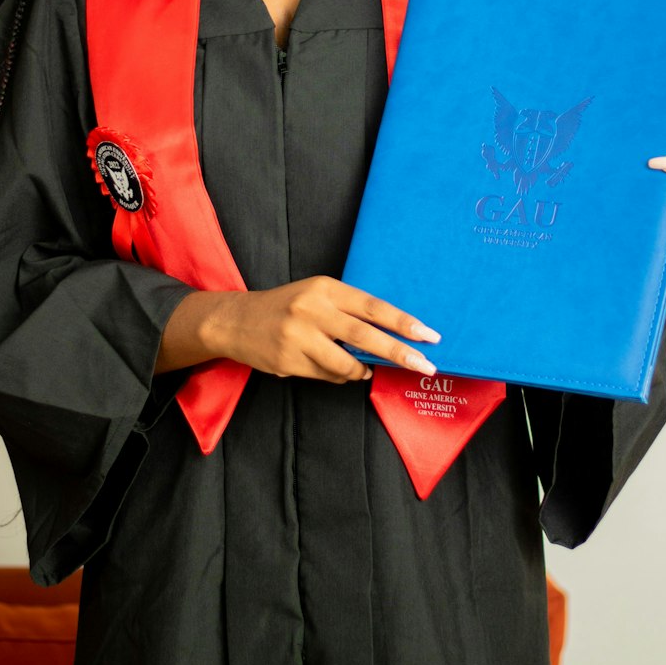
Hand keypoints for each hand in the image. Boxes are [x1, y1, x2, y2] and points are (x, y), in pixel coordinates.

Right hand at [158, 276, 440, 382]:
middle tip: (425, 366)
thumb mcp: (317, 295)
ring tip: (365, 370)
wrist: (236, 320)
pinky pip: (327, 376)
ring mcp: (298, 337)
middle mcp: (312, 310)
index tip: (429, 335)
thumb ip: (348, 312)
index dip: (403, 322)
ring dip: (362, 371)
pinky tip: (334, 369)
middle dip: (399, 353)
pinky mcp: (288, 361)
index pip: (373, 306)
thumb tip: (388, 339)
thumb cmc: (286, 306)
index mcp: (325, 288)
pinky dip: (339, 376)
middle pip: (365, 336)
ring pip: (346, 364)